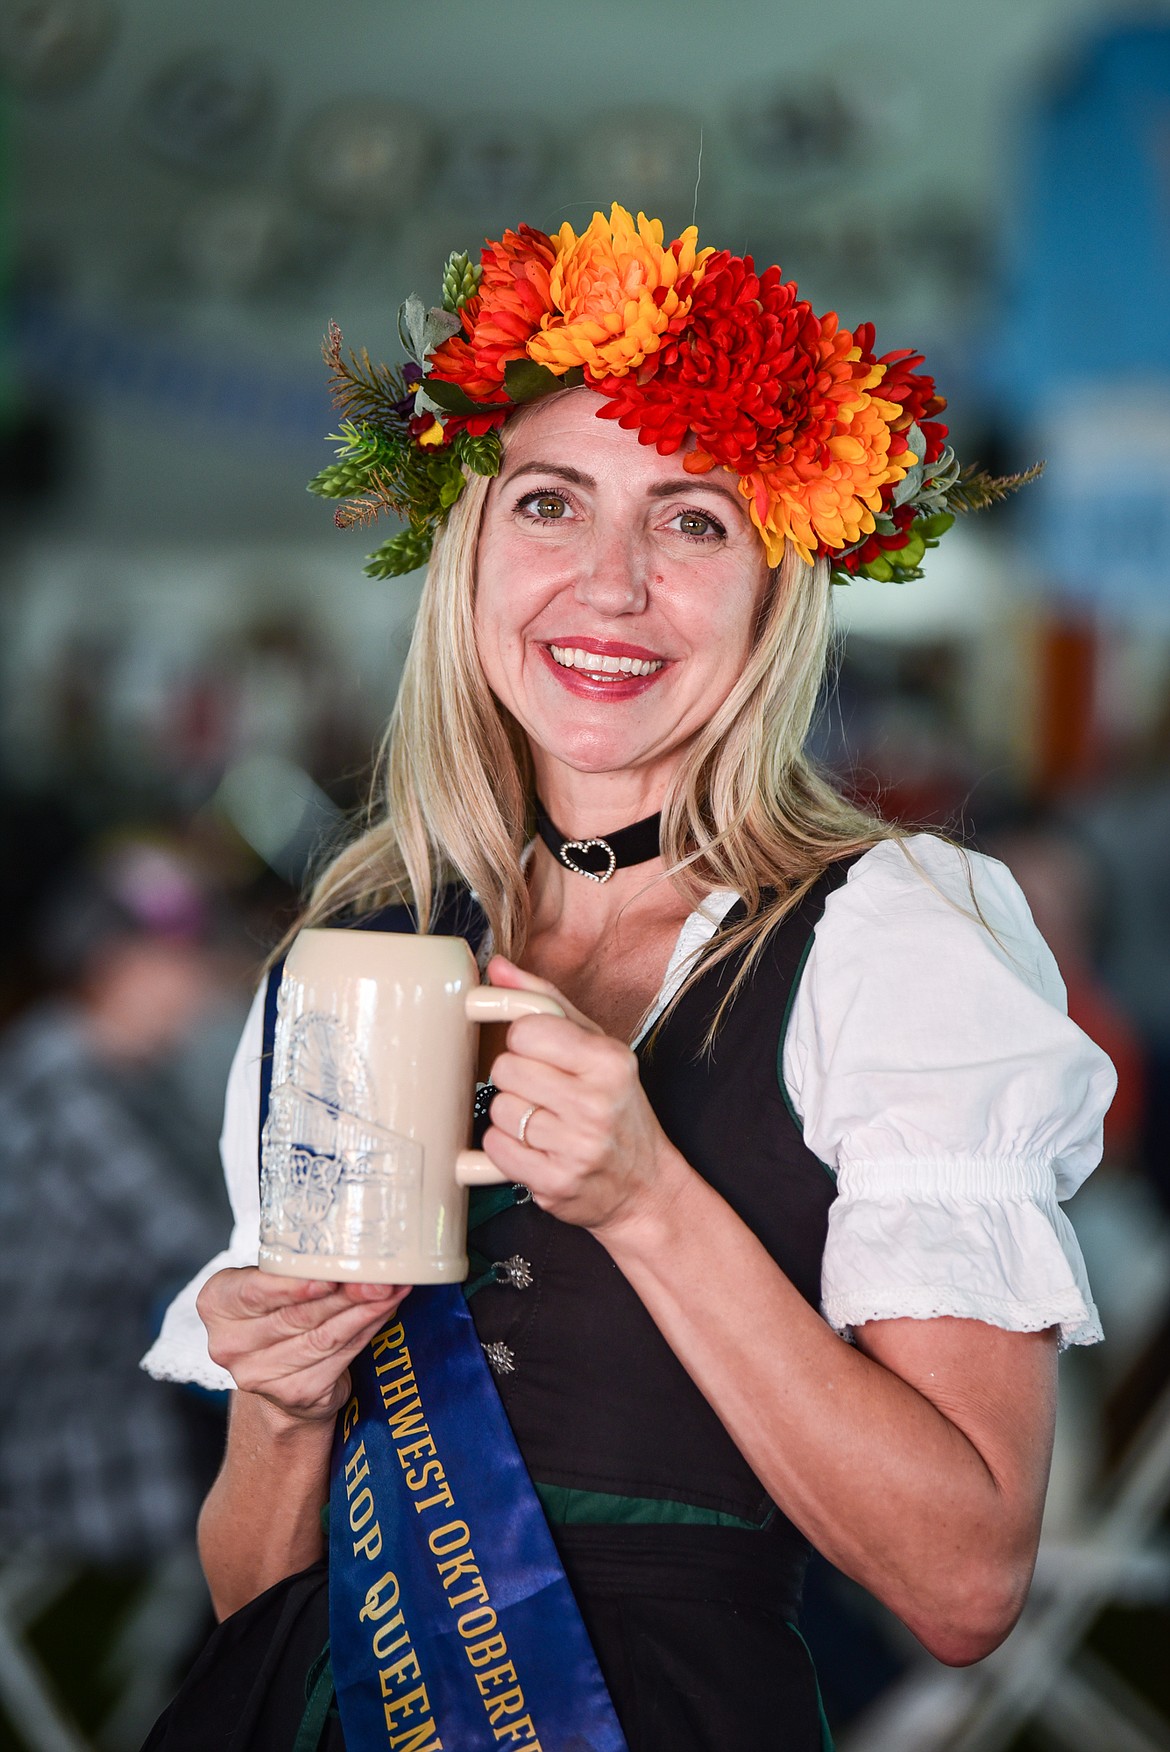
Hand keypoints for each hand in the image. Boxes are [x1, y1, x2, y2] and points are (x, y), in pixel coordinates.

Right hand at [197, 1267, 408, 1424]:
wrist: (277, 1376)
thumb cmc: (276, 1311)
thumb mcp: (268, 1282)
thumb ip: (290, 1267)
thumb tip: (347, 1245)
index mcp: (216, 1304)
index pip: (254, 1292)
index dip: (293, 1287)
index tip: (329, 1278)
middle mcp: (229, 1344)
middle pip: (297, 1315)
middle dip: (345, 1294)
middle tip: (380, 1279)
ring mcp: (259, 1374)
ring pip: (323, 1337)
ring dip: (364, 1312)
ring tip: (391, 1291)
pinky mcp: (294, 1393)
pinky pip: (339, 1355)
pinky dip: (366, 1331)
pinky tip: (384, 1313)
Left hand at [481, 955, 683, 1232]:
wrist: (644, 1184)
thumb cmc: (614, 1105)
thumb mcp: (596, 1045)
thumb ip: (546, 1001)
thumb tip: (496, 968)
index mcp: (609, 1061)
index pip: (526, 1029)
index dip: (523, 1038)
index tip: (538, 1051)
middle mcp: (596, 1104)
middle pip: (506, 1068)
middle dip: (517, 1077)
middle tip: (544, 1090)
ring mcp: (576, 1148)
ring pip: (498, 1109)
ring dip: (511, 1114)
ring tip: (543, 1120)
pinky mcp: (555, 1183)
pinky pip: (496, 1149)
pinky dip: (506, 1146)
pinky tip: (534, 1146)